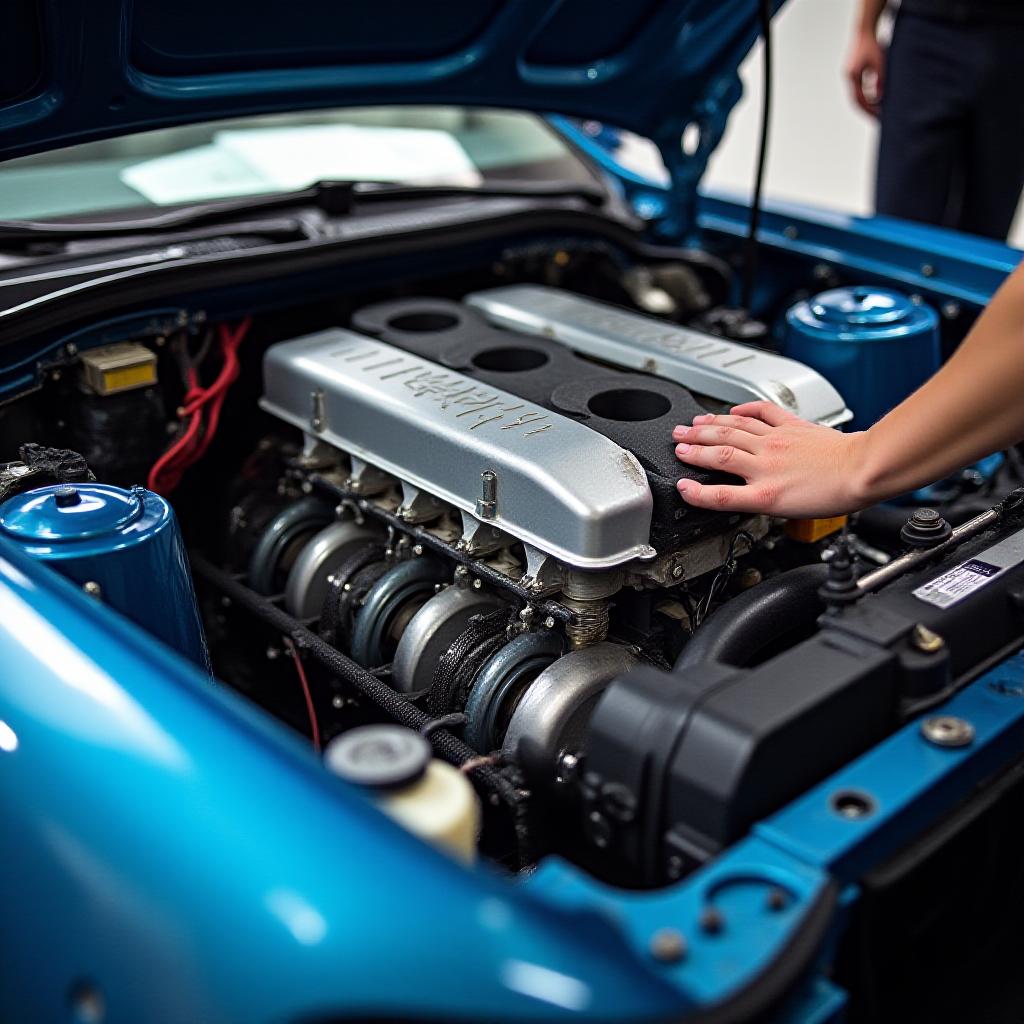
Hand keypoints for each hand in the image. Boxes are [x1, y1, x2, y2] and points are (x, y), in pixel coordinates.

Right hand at [673, 402, 870, 517]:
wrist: (862, 471)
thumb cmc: (834, 494)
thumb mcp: (790, 512)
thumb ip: (761, 501)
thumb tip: (741, 496)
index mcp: (765, 493)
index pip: (720, 494)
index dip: (696, 492)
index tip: (681, 487)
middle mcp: (765, 464)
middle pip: (720, 453)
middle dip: (693, 447)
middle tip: (676, 442)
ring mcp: (776, 442)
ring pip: (734, 430)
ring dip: (708, 426)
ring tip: (691, 425)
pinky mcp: (791, 426)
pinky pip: (762, 413)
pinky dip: (744, 410)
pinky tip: (733, 410)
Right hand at [846, 29, 884, 116]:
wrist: (864, 30)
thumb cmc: (872, 44)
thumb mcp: (880, 63)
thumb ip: (880, 81)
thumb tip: (880, 97)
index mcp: (852, 76)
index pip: (859, 99)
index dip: (869, 109)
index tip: (877, 116)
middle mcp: (849, 77)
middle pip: (855, 100)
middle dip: (866, 110)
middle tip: (876, 119)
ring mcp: (849, 74)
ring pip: (857, 94)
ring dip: (867, 103)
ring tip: (878, 109)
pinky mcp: (853, 71)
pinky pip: (858, 87)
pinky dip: (866, 94)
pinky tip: (876, 96)